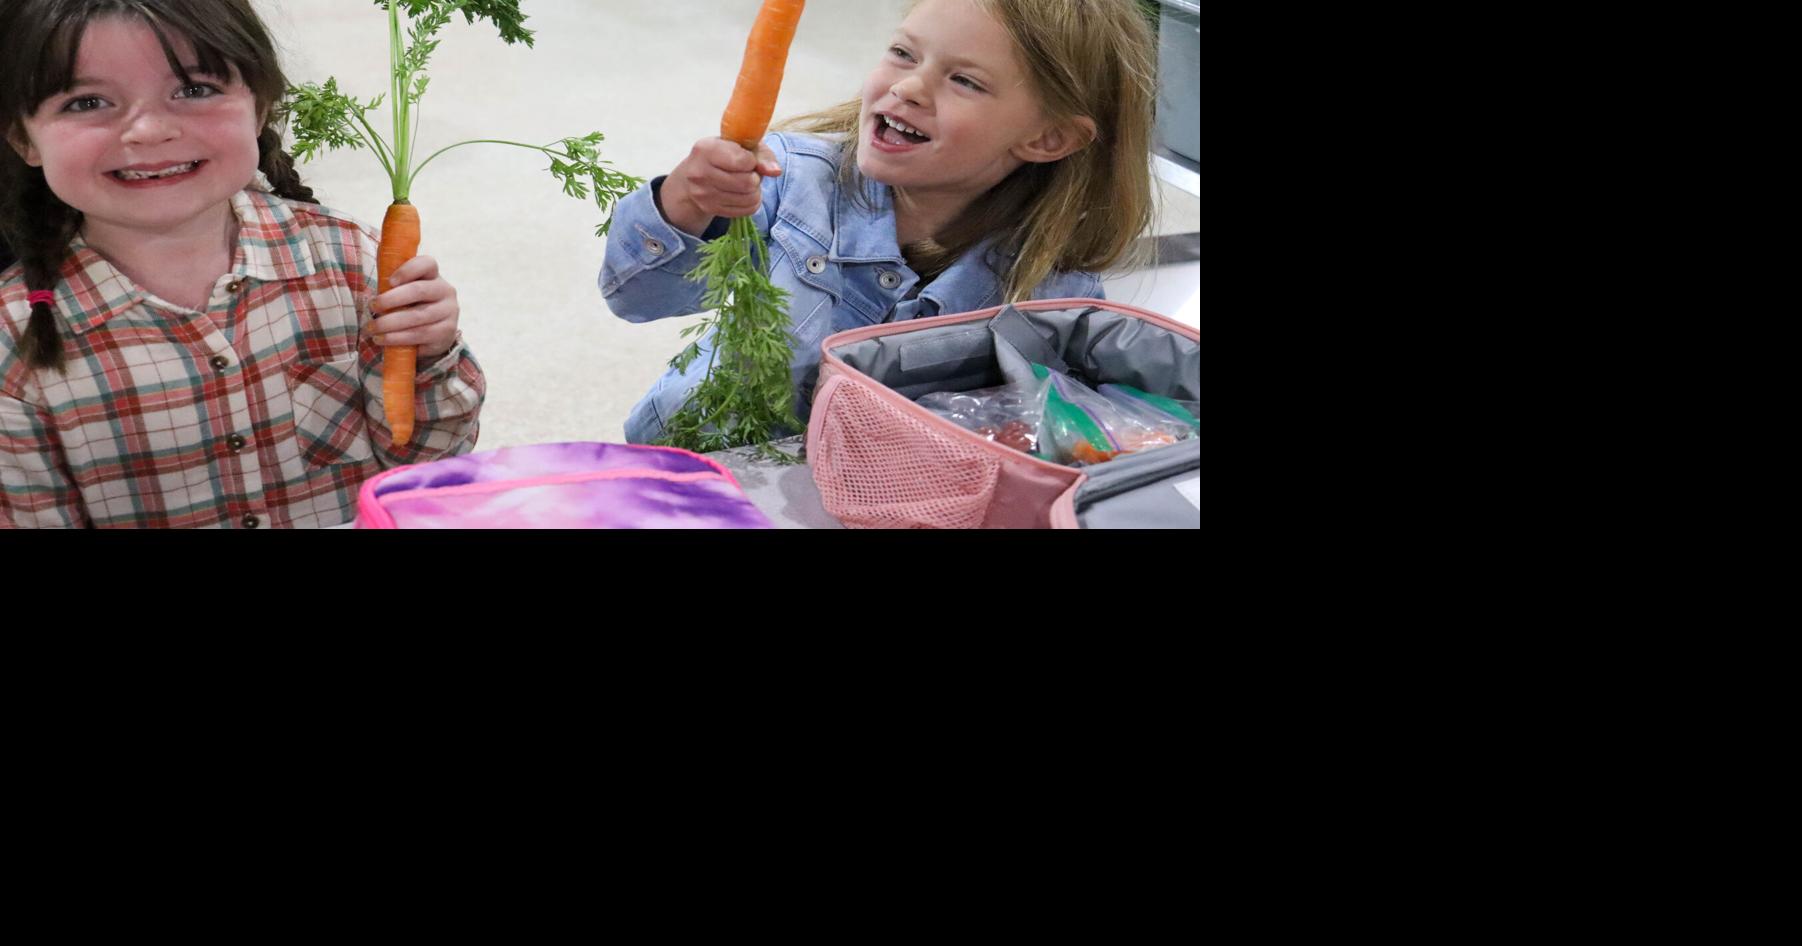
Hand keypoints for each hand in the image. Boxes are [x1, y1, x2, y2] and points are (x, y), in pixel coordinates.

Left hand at [367, 255, 459, 359]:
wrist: (435, 333)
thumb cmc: (412, 305)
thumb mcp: (405, 288)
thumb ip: (393, 275)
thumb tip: (379, 249)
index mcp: (434, 275)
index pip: (427, 264)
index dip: (408, 270)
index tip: (390, 281)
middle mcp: (446, 292)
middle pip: (419, 291)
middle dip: (391, 299)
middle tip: (372, 307)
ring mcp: (449, 313)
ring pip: (417, 317)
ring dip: (389, 323)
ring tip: (371, 328)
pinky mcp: (447, 333)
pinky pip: (419, 335)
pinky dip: (397, 338)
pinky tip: (382, 339)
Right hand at [657, 136, 781, 235]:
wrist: (693, 174)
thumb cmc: (722, 154)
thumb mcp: (741, 145)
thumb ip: (762, 155)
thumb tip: (775, 172)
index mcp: (706, 149)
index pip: (743, 161)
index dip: (752, 161)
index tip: (746, 159)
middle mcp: (700, 173)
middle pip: (747, 182)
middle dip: (755, 177)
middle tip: (748, 173)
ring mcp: (703, 194)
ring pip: (749, 198)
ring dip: (755, 190)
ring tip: (747, 183)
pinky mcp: (710, 209)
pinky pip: (746, 210)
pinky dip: (752, 202)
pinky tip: (744, 194)